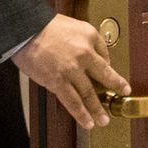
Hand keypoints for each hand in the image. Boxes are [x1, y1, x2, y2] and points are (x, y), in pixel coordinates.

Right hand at [9, 14, 132, 128]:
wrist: (24, 30)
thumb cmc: (45, 26)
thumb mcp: (73, 25)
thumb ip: (86, 39)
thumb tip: (96, 56)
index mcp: (89, 36)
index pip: (104, 54)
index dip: (106, 65)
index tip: (108, 74)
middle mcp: (84, 53)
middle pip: (104, 74)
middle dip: (116, 85)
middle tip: (122, 92)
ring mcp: (72, 70)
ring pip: (89, 93)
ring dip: (97, 109)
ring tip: (104, 120)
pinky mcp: (57, 81)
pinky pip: (72, 101)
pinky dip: (81, 114)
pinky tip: (87, 122)